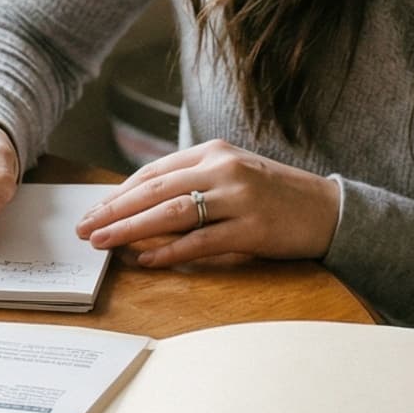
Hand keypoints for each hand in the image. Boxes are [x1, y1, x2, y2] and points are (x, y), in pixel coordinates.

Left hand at [76, 138, 340, 269]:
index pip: (154, 171)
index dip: (120, 193)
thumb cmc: (276, 196)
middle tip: (84, 229)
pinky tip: (146, 260)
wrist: (329, 210)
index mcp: (215, 151)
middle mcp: (224, 169)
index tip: (95, 211)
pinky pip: (201, 241)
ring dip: (132, 229)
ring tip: (104, 242)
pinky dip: (170, 252)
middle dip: (114, 210)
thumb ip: (194, 183)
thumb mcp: (234, 175)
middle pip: (155, 190)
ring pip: (172, 213)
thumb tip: (142, 207)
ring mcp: (239, 198)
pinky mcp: (252, 228)